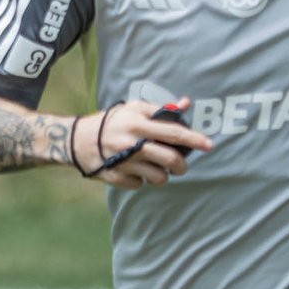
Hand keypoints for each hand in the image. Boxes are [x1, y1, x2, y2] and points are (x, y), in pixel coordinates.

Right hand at [72, 98, 212, 188]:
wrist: (78, 140)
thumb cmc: (113, 121)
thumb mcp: (134, 109)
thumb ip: (160, 109)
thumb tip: (186, 104)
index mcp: (138, 124)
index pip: (173, 132)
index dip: (194, 139)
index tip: (209, 145)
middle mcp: (132, 144)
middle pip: (171, 160)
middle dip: (182, 165)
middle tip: (180, 165)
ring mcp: (124, 163)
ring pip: (159, 178)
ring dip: (163, 175)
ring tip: (156, 167)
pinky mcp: (116, 179)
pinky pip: (141, 185)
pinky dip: (142, 180)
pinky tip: (135, 171)